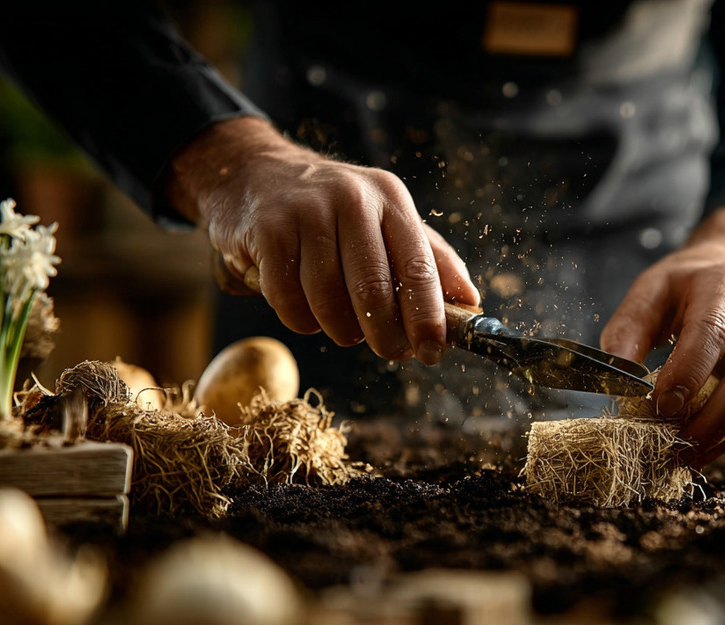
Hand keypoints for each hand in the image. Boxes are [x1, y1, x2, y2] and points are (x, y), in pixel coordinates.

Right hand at [164, 117, 479, 363]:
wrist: (254, 172)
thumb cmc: (331, 209)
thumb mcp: (386, 218)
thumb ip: (430, 258)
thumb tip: (470, 302)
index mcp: (390, 198)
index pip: (418, 266)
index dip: (428, 317)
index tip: (432, 352)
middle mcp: (352, 198)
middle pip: (374, 289)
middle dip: (385, 334)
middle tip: (390, 351)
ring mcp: (306, 211)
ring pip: (328, 299)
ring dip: (340, 329)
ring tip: (345, 328)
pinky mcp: (267, 229)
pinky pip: (287, 299)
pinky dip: (301, 320)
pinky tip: (306, 312)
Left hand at [601, 207, 724, 465]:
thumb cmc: (686, 290)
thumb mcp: (650, 292)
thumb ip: (628, 329)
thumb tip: (618, 374)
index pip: (712, 332)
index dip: (687, 375)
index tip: (659, 409)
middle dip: (711, 422)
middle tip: (675, 449)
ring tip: (693, 455)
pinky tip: (724, 438)